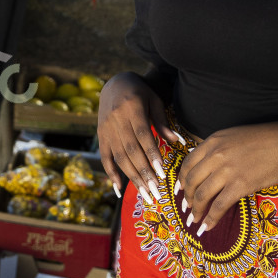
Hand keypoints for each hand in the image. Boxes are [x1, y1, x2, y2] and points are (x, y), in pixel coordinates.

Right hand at [96, 74, 180, 199]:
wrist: (114, 84)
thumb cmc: (140, 92)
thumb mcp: (154, 100)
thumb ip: (162, 121)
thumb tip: (176, 141)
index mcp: (132, 107)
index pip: (143, 135)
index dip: (151, 154)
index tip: (161, 172)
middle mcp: (116, 119)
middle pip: (130, 150)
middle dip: (143, 172)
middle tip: (155, 191)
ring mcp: (106, 129)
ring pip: (119, 157)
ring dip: (132, 177)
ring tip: (145, 193)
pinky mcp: (100, 135)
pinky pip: (105, 157)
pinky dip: (111, 174)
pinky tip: (119, 188)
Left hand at [174, 124, 277, 236]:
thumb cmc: (265, 140)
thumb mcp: (233, 137)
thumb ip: (217, 150)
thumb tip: (206, 168)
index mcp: (212, 142)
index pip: (188, 163)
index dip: (181, 181)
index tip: (179, 191)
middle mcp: (215, 155)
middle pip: (191, 181)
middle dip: (186, 198)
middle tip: (186, 209)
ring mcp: (227, 170)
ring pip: (201, 195)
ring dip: (196, 212)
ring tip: (195, 221)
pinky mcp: (240, 185)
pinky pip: (218, 206)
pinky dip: (210, 219)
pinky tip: (207, 227)